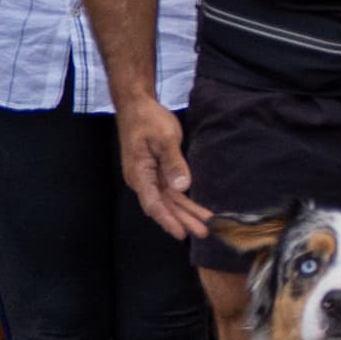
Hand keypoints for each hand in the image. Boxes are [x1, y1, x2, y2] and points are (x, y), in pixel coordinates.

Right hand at [118, 96, 204, 240]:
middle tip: (202, 233)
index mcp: (139, 173)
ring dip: (185, 213)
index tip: (181, 233)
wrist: (137, 106)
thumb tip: (181, 187)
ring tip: (203, 227)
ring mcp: (149, 177)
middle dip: (182, 220)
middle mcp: (142, 179)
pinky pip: (170, 191)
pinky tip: (194, 210)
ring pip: (169, 200)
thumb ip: (173, 163)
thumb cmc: (147, 120)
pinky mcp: (157, 172)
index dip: (168, 219)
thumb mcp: (163, 139)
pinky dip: (183, 201)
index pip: (153, 203)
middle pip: (163, 205)